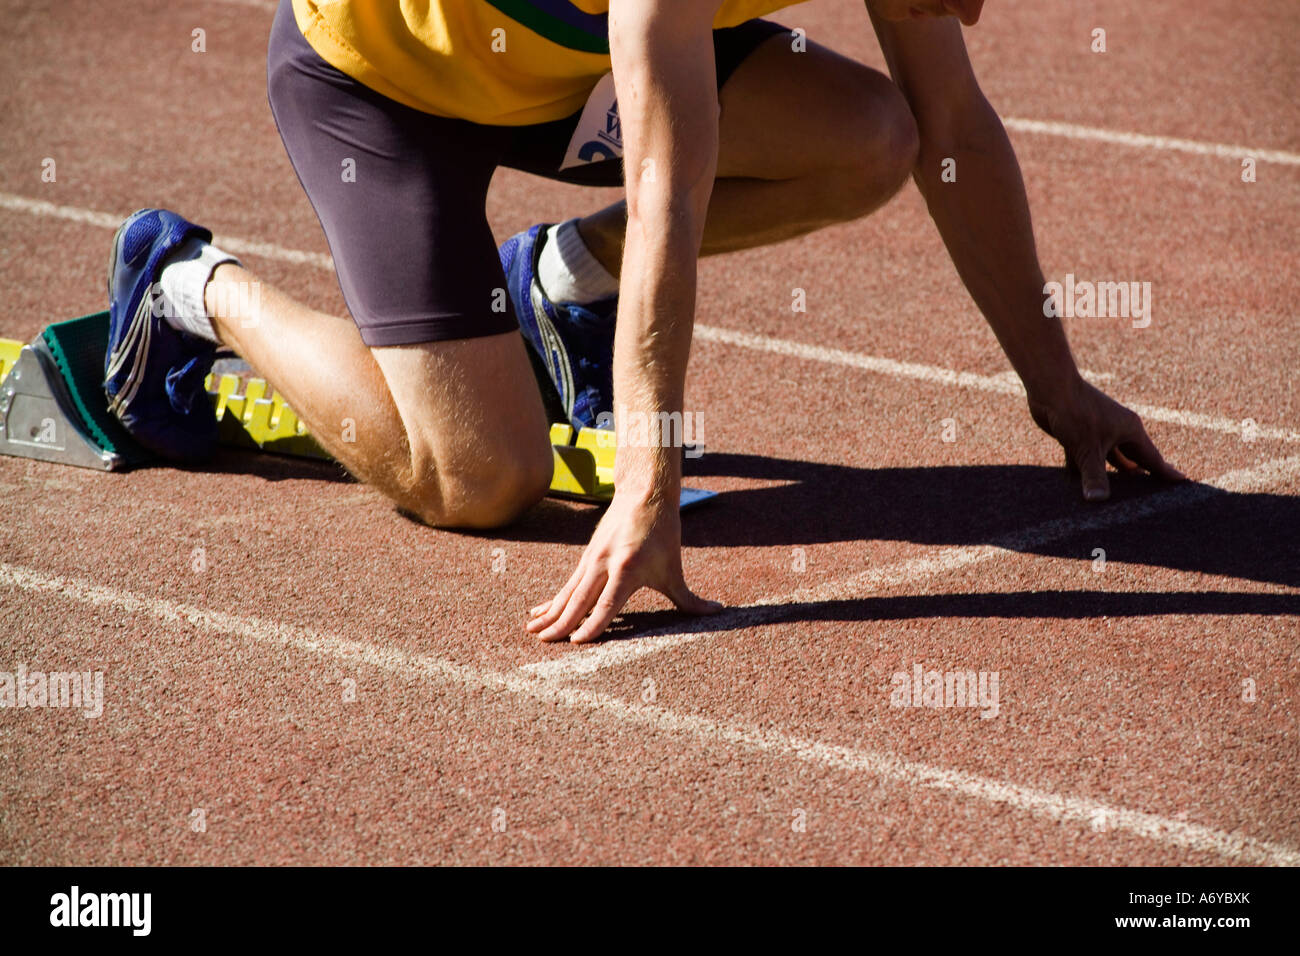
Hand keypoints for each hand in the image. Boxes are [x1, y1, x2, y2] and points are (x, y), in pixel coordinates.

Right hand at [527, 492, 721, 642]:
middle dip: (560, 624)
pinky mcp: (586, 559)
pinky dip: (552, 600)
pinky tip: (538, 613)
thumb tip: (719, 612)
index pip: (606, 605)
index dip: (592, 626)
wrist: (643, 493)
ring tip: (531, 631)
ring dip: (548, 613)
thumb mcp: (674, 568)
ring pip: (567, 593)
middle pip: (578, 601)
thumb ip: (690, 599)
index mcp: (626, 571)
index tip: (577, 643)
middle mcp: (604, 566)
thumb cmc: (662, 533)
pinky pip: (566, 585)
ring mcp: (591, 562)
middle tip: (542, 642)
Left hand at [1027, 376, 1184, 500]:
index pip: (1152, 458)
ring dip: (1109, 475)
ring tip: (1119, 496)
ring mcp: (1097, 432)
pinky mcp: (1078, 434)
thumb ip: (1095, 476)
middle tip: (1151, 496)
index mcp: (1130, 430)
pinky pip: (1085, 457)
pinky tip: (1080, 484)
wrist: (1050, 387)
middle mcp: (1117, 431)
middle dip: (1139, 476)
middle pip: (1132, 459)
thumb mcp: (1088, 448)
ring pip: (1107, 459)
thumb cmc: (1076, 412)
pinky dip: (1083, 470)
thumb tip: (1098, 500)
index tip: (1183, 481)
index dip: (1166, 472)